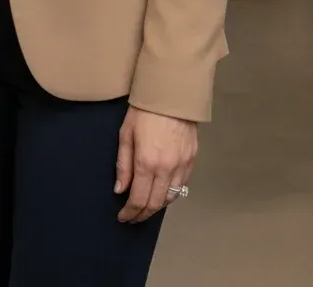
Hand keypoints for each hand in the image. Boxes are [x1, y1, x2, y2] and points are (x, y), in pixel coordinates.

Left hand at [115, 108, 196, 222]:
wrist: (172, 93)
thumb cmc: (144, 111)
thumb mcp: (126, 134)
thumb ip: (123, 165)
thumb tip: (120, 190)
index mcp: (146, 162)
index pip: (138, 199)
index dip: (129, 212)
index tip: (123, 217)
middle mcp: (166, 168)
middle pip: (155, 203)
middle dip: (142, 214)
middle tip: (133, 218)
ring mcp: (182, 165)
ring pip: (171, 198)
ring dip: (157, 207)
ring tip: (146, 208)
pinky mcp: (192, 159)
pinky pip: (182, 185)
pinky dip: (171, 194)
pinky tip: (163, 193)